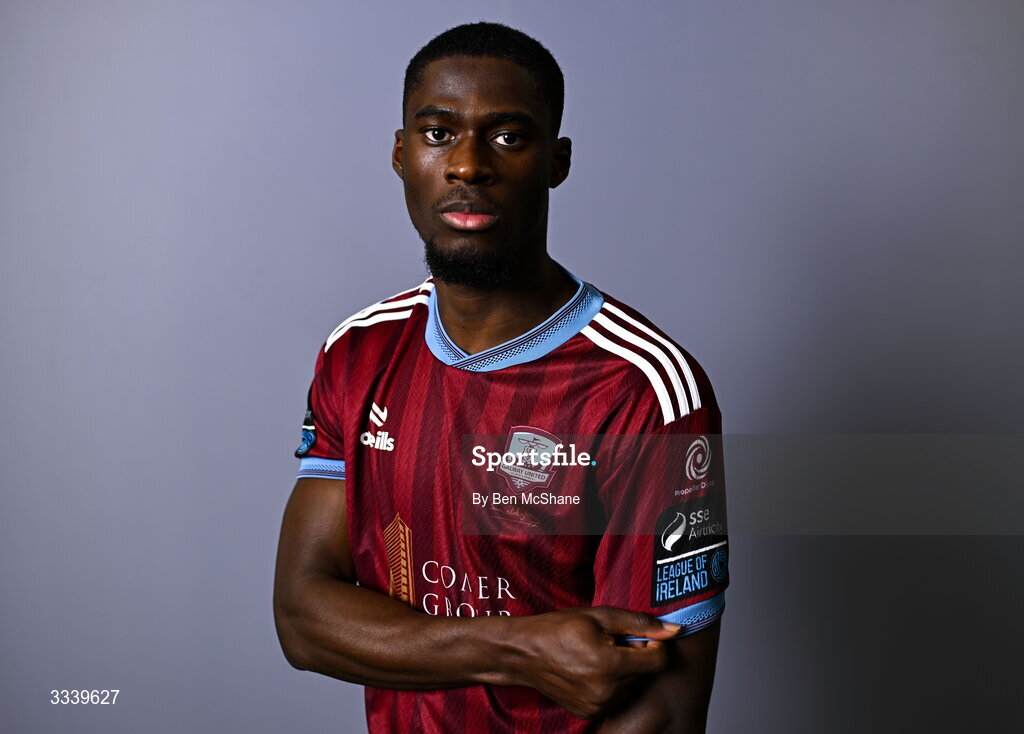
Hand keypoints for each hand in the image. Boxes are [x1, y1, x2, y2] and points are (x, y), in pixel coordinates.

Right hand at [504, 607, 679, 718]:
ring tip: (599, 654)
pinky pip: (615, 698)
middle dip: (637, 656)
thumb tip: (674, 630)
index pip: (658, 661)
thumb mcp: (600, 616)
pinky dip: (611, 684)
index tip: (640, 635)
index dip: (655, 644)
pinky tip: (591, 669)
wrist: (523, 652)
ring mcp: (597, 705)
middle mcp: (606, 691)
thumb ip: (639, 624)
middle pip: (645, 674)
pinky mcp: (589, 712)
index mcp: (610, 665)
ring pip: (631, 687)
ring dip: (625, 671)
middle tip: (612, 641)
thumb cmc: (559, 628)